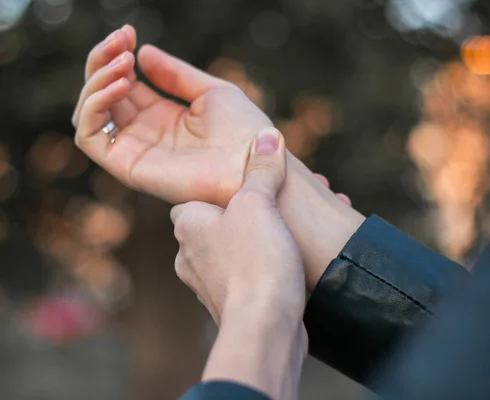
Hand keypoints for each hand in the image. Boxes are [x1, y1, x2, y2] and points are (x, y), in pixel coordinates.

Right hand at [73, 25, 271, 206]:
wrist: (255, 163)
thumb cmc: (243, 130)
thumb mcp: (209, 91)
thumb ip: (175, 74)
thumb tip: (142, 52)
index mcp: (160, 116)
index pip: (121, 83)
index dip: (117, 55)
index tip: (128, 33)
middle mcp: (142, 133)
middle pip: (99, 95)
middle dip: (102, 61)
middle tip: (120, 40)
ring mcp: (133, 151)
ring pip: (89, 114)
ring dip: (96, 81)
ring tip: (123, 62)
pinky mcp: (128, 167)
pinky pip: (89, 138)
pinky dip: (95, 106)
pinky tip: (121, 84)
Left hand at [171, 128, 305, 399]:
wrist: (265, 328)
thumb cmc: (255, 261)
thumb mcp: (259, 202)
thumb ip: (262, 168)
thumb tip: (268, 136)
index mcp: (187, 226)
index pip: (195, 199)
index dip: (222, 190)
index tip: (252, 185)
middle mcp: (190, 256)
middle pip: (223, 222)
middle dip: (256, 211)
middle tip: (289, 201)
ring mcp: (209, 284)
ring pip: (239, 248)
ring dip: (267, 236)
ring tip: (302, 225)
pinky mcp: (232, 305)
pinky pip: (252, 274)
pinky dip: (270, 263)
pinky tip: (298, 258)